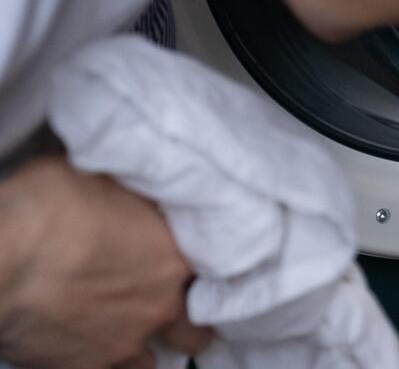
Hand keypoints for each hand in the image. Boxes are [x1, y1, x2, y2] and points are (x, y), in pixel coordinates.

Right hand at [0, 157, 212, 368]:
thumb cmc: (50, 206)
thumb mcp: (110, 179)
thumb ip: (139, 199)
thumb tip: (147, 188)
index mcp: (176, 260)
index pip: (216, 275)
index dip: (201, 274)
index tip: (189, 270)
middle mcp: (159, 308)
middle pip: (194, 333)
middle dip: (185, 325)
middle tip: (168, 310)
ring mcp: (121, 345)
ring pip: (150, 362)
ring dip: (142, 348)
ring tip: (125, 331)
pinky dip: (102, 365)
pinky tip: (89, 351)